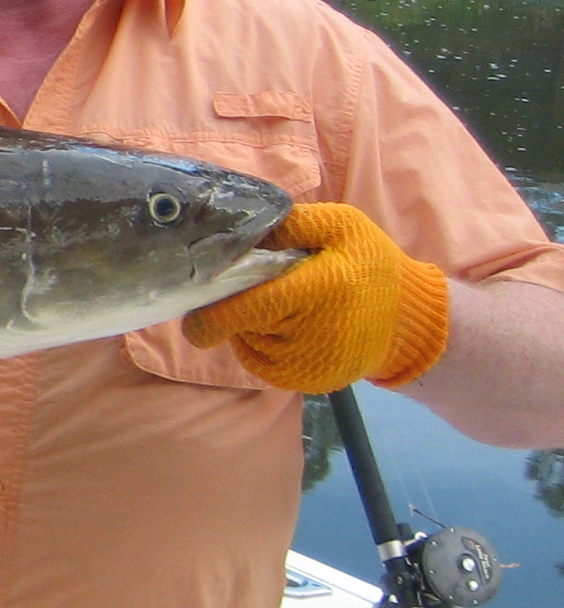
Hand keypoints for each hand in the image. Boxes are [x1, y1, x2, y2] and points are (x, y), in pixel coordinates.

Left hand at [183, 202, 447, 392]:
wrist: (409, 318)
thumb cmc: (372, 265)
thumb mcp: (340, 225)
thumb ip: (290, 223)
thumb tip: (240, 233)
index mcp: (315, 292)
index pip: (240, 312)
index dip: (209, 314)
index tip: (198, 307)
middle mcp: (307, 336)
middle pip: (239, 325)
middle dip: (238, 307)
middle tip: (267, 288)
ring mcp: (306, 366)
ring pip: (247, 344)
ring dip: (251, 327)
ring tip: (286, 307)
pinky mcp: (306, 384)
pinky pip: (261, 363)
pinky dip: (263, 345)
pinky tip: (289, 328)